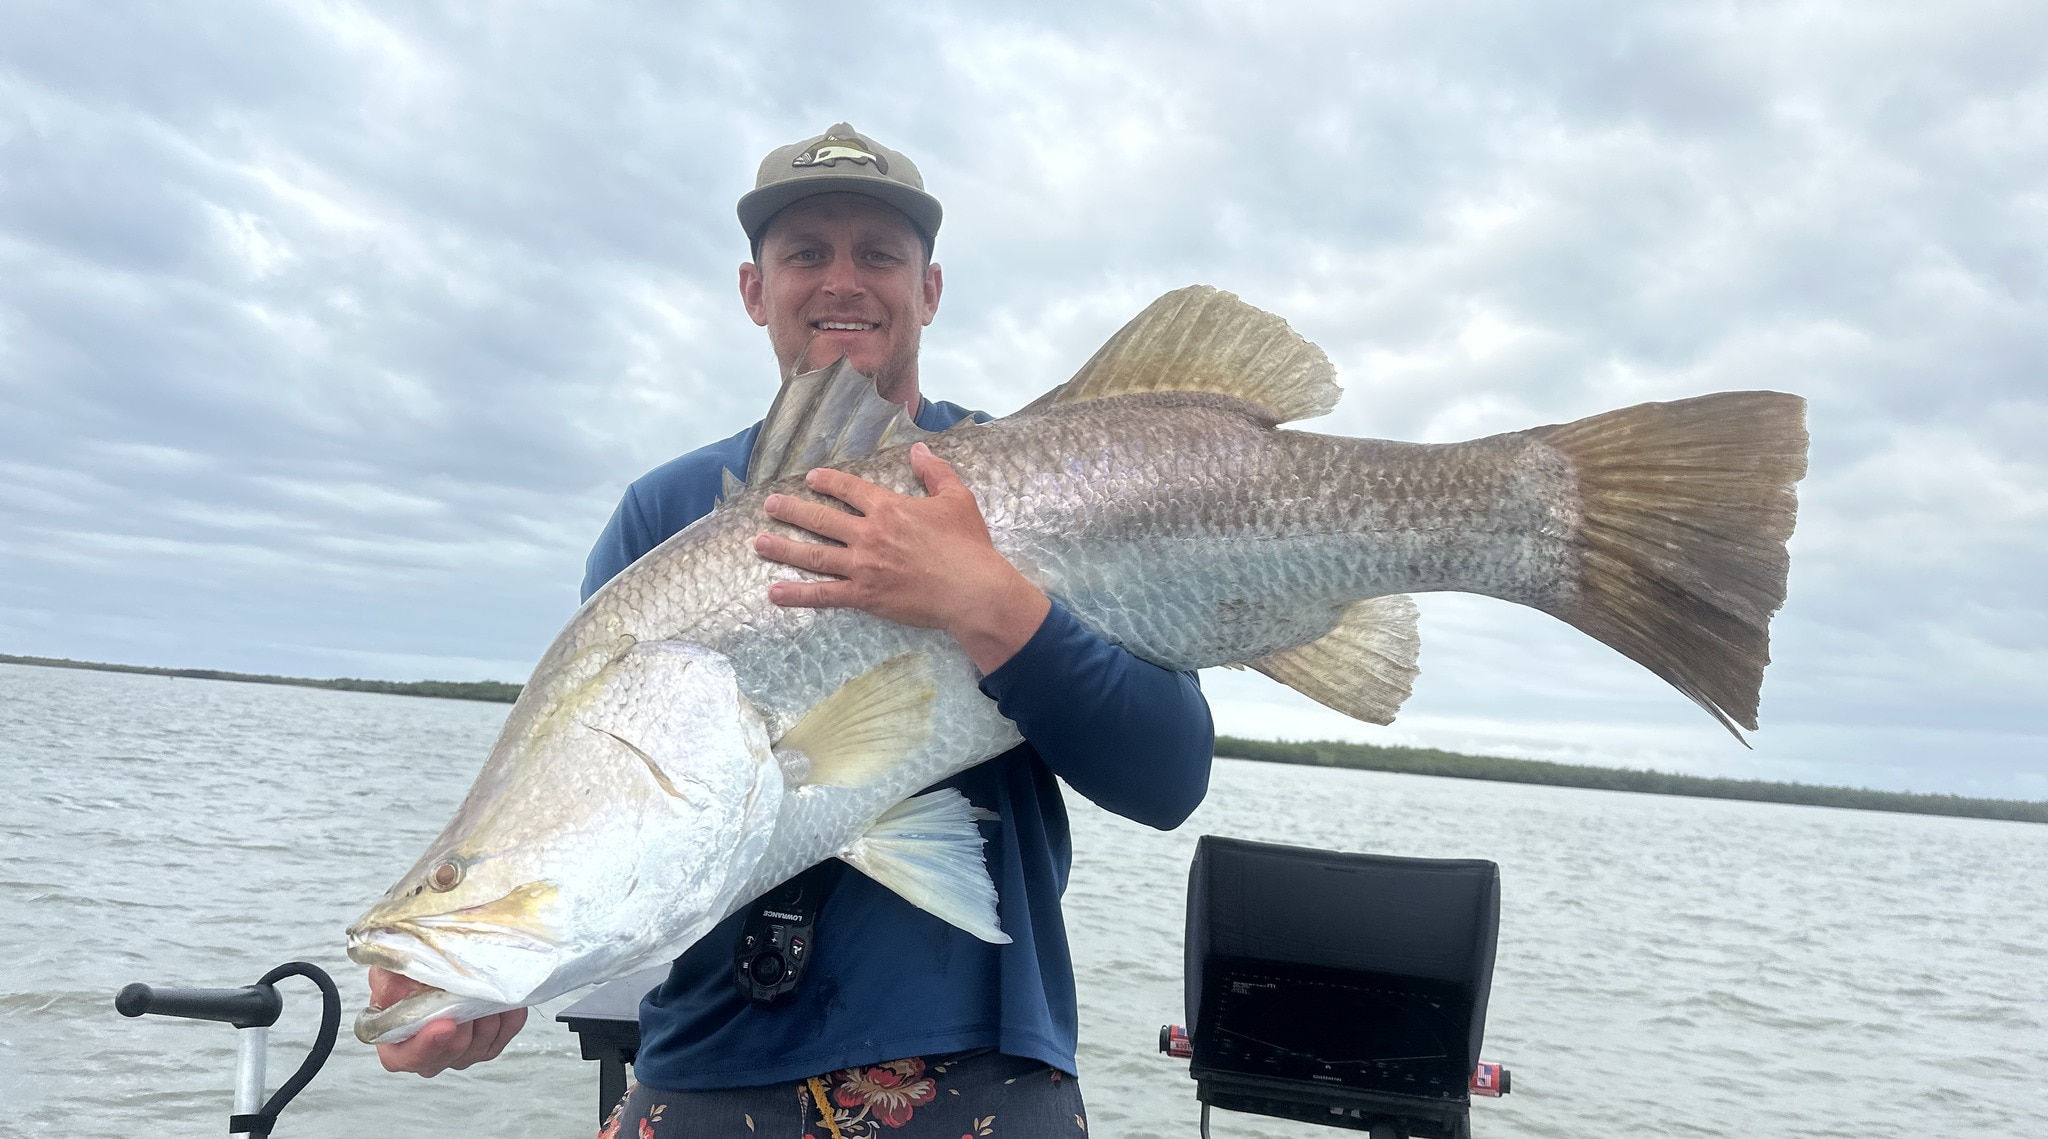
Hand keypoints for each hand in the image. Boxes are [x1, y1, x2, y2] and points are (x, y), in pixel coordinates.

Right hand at [368, 966, 526, 1076]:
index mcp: (398, 1045)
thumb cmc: (405, 975)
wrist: (434, 966)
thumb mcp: (387, 972)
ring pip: (481, 1045)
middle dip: (464, 1027)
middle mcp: (432, 1054)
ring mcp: (463, 1052)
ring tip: (487, 990)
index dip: (426, 1046)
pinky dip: (508, 1015)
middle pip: (451, 1053)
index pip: (407, 1058)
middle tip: (471, 997)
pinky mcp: (490, 1042)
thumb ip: (387, 981)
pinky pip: (505, 1033)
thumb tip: (397, 989)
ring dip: (486, 1017)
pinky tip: (503, 997)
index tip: (445, 1025)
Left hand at [755, 442, 1049, 672]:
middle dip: (791, 511)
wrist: (973, 590)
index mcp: (889, 507)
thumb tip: (919, 449)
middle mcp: (869, 533)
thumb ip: (935, 472)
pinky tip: (774, 593)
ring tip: (758, 542)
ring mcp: (863, 566)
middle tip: (769, 505)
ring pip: (814, 554)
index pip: (848, 489)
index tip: (810, 478)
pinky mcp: (864, 596)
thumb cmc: (969, 546)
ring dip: (783, 548)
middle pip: (821, 518)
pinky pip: (824, 594)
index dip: (827, 482)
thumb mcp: (957, 499)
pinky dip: (797, 595)